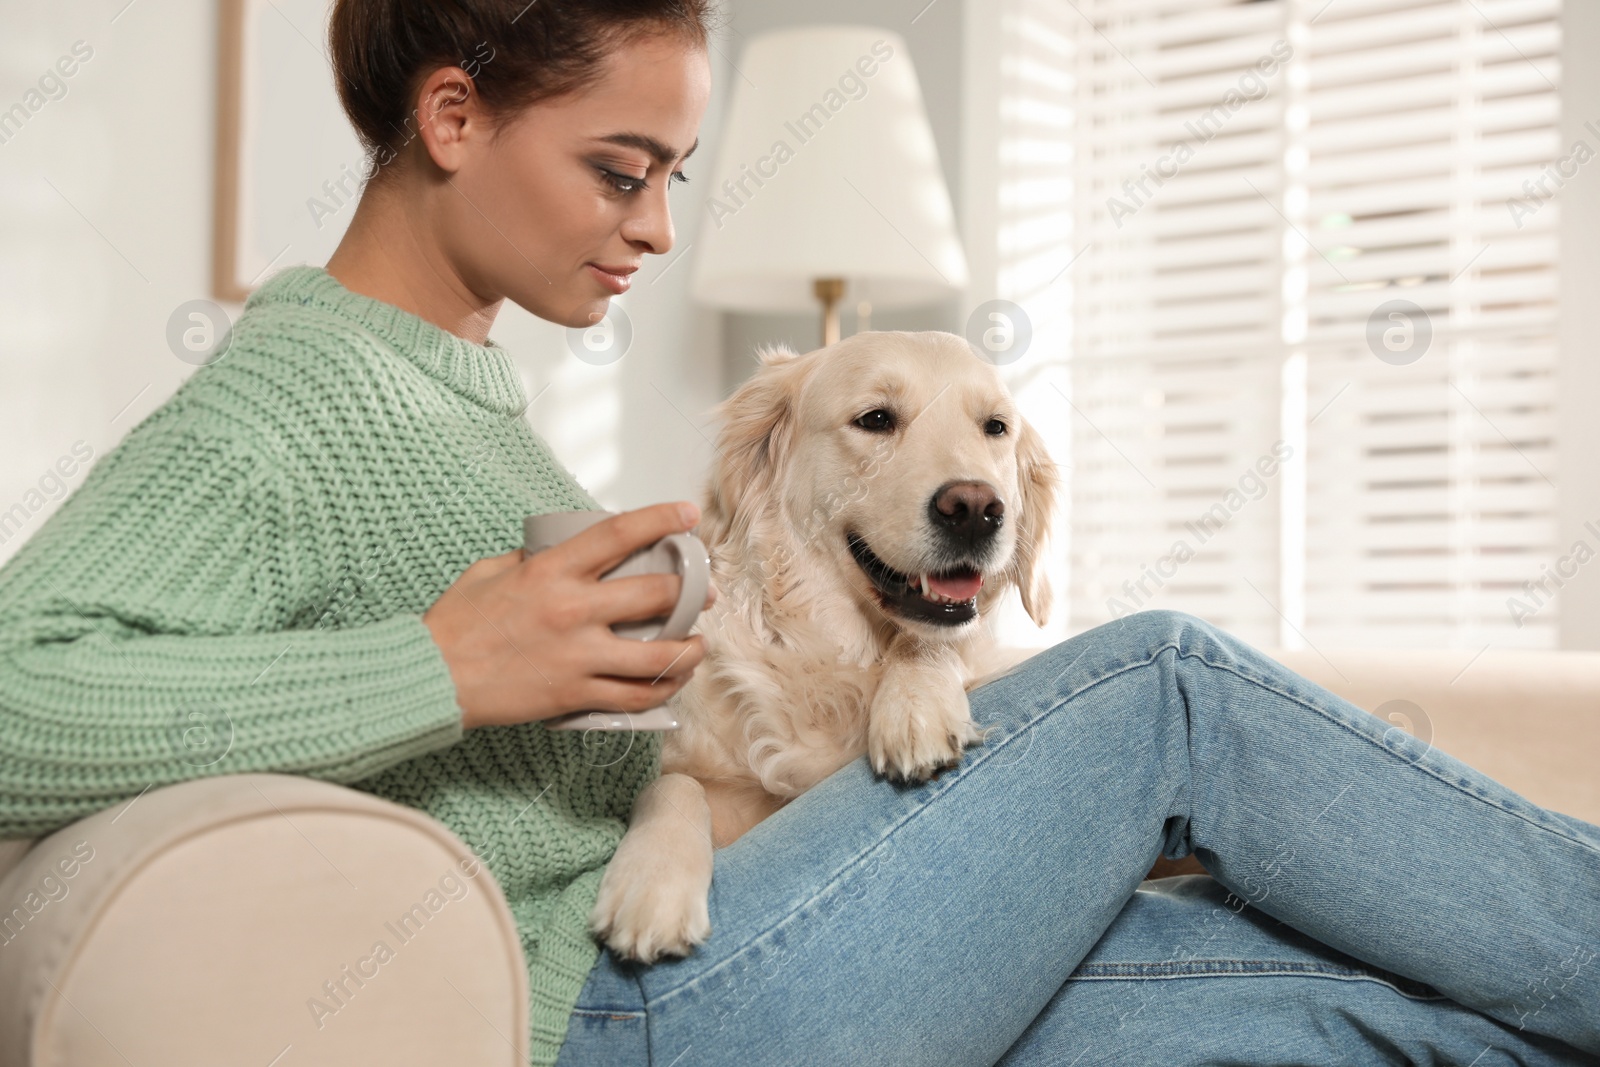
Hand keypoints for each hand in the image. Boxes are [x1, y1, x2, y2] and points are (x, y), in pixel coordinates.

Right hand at [421, 502, 716, 729]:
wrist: (433, 677)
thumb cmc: (456, 623)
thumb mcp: (491, 571)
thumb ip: (533, 558)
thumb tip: (563, 549)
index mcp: (552, 571)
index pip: (620, 534)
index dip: (661, 519)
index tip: (687, 514)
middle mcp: (573, 610)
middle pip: (656, 594)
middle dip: (692, 590)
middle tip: (704, 591)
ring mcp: (578, 655)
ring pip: (658, 654)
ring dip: (689, 647)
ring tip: (698, 642)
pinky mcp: (576, 694)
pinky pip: (635, 696)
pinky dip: (662, 688)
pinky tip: (672, 680)